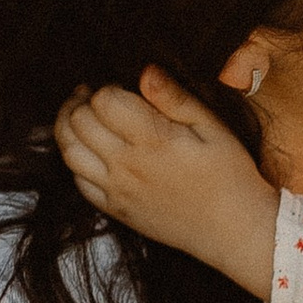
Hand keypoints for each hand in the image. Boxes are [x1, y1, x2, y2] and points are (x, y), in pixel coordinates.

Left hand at [54, 70, 279, 294]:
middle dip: (81, 101)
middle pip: (78, 122)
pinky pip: (78, 182)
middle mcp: (127, 166)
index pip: (104, 101)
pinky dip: (75, 160)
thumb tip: (145, 70)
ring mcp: (117, 190)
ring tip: (80, 116)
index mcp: (152, 140)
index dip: (107, 87)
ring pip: (69, 151)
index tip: (121, 87)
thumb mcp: (213, 129)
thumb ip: (175, 99)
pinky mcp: (116, 210)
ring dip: (68, 128)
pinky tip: (89, 150)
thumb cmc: (230, 177)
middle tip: (91, 94)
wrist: (235, 231)